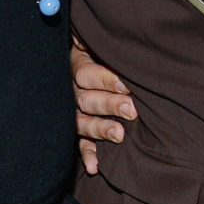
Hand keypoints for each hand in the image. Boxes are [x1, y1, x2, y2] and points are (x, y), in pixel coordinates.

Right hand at [72, 37, 135, 175]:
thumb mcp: (102, 43)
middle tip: (131, 110)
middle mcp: (73, 90)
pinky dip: (88, 155)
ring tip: (119, 135)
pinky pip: (80, 144)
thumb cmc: (106, 52)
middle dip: (108, 105)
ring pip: (81, 122)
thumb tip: (120, 36)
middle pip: (84, 99)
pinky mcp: (78, 131)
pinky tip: (94, 167)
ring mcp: (74, 112)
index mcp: (78, 65)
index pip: (86, 74)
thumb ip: (109, 43)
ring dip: (100, 130)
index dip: (106, 80)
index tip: (127, 86)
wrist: (97, 62)